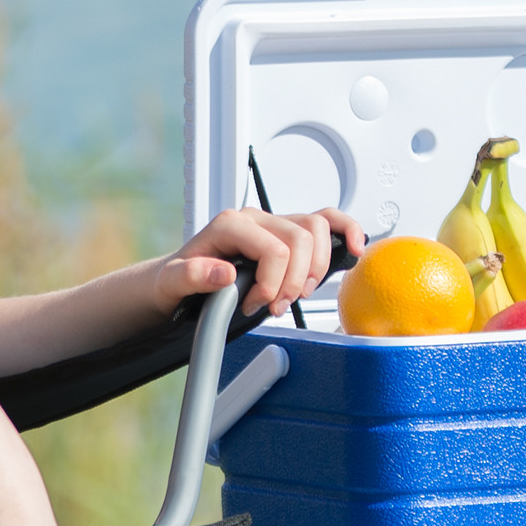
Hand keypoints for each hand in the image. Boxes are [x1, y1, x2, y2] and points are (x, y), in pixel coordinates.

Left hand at [151, 207, 362, 320]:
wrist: (178, 280)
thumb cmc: (178, 280)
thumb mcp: (171, 282)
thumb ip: (191, 276)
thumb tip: (224, 273)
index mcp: (230, 224)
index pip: (273, 249)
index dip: (273, 283)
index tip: (257, 305)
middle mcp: (256, 219)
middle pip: (300, 238)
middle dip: (294, 280)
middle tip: (275, 307)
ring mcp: (274, 224)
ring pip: (317, 228)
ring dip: (316, 267)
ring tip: (296, 294)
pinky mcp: (288, 233)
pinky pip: (326, 221)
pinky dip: (345, 231)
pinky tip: (354, 248)